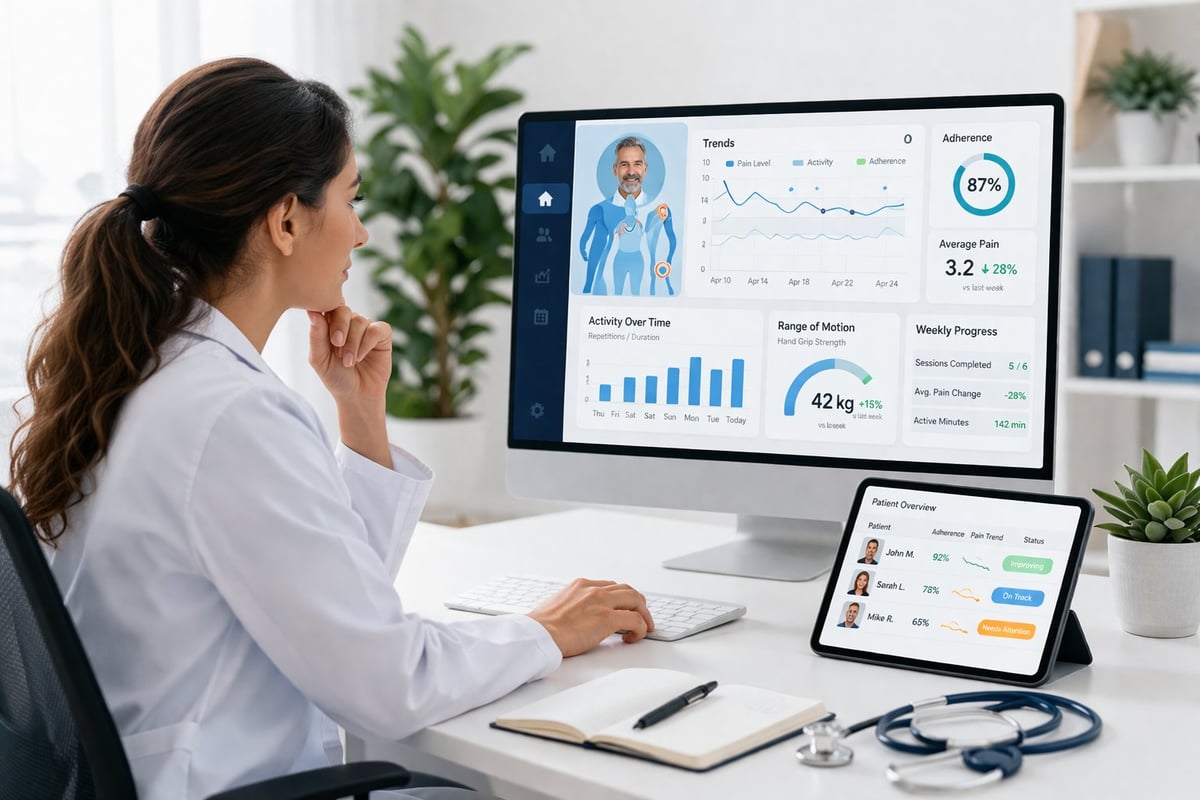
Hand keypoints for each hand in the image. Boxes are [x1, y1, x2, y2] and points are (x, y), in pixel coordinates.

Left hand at [307, 305, 391, 403]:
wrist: (356, 395)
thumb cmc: (336, 377)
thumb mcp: (319, 359)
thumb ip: (316, 336)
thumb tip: (313, 313)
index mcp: (330, 324)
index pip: (327, 307)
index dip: (326, 314)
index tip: (323, 332)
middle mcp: (349, 323)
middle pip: (344, 310)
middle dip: (340, 327)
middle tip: (337, 345)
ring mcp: (366, 327)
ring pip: (360, 321)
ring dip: (352, 343)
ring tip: (348, 361)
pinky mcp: (382, 335)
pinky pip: (376, 329)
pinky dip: (367, 343)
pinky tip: (360, 357)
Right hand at [528, 579, 654, 656]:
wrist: (537, 634)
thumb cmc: (541, 627)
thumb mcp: (558, 605)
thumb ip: (574, 605)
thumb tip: (581, 617)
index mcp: (581, 585)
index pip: (610, 586)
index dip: (621, 598)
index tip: (624, 608)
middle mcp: (593, 589)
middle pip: (627, 590)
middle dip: (638, 603)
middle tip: (642, 616)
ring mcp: (602, 602)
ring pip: (636, 600)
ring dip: (644, 614)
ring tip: (644, 627)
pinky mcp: (607, 619)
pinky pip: (636, 620)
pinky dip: (640, 628)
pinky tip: (634, 637)